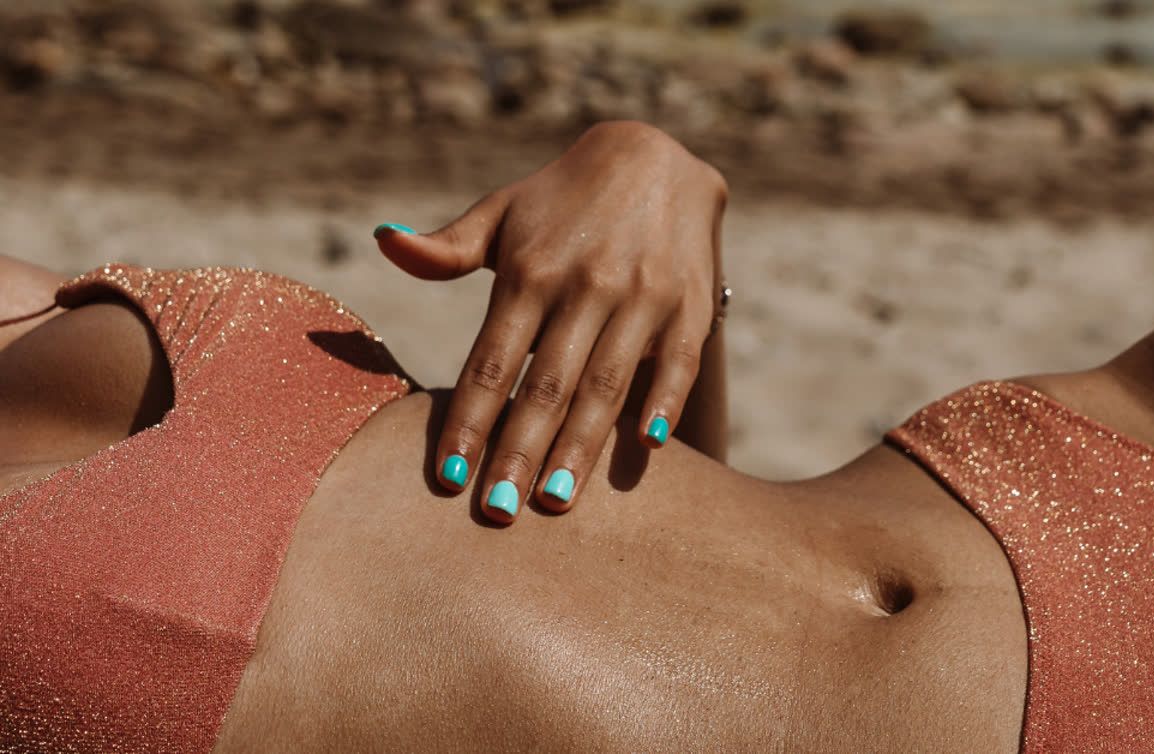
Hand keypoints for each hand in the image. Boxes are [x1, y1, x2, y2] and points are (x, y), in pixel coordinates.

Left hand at [374, 121, 726, 524]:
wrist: (655, 156)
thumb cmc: (561, 202)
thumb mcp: (502, 214)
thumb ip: (446, 247)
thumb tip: (384, 242)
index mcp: (529, 271)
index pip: (491, 361)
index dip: (469, 421)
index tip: (446, 478)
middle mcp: (585, 286)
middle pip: (546, 385)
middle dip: (518, 451)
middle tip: (496, 511)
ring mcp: (641, 296)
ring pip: (607, 385)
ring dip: (580, 447)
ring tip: (554, 502)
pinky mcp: (688, 304)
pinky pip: (676, 364)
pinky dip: (663, 405)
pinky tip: (647, 451)